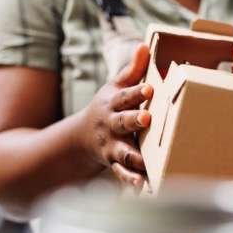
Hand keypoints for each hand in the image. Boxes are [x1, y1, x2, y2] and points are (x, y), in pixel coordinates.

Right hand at [78, 44, 152, 186]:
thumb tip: (145, 45)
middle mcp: (111, 125)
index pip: (125, 96)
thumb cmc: (108, 107)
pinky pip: (122, 174)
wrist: (83, 137)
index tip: (149, 88)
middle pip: (123, 122)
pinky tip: (144, 187)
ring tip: (145, 165)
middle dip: (134, 121)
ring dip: (133, 158)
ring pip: (122, 152)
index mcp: (113, 103)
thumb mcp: (114, 86)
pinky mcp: (114, 164)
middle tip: (146, 119)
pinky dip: (131, 182)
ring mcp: (112, 146)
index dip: (136, 92)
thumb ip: (132, 70)